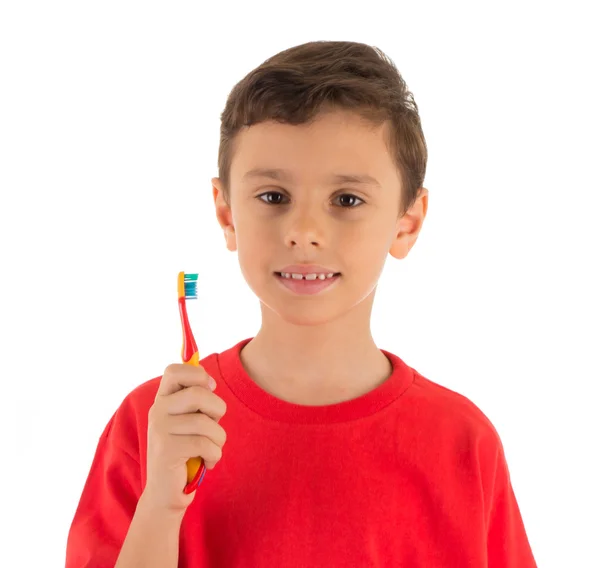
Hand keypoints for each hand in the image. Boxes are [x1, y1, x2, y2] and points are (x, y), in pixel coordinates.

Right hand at [141, 363, 226, 511]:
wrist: (166, 493)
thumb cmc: (185, 452)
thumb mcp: (188, 421)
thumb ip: (196, 400)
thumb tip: (210, 381)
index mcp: (162, 400)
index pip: (175, 370)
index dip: (198, 375)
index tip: (209, 389)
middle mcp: (157, 411)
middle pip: (199, 393)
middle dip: (218, 410)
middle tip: (214, 425)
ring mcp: (160, 430)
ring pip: (206, 422)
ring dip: (219, 438)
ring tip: (211, 448)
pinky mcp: (167, 451)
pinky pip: (205, 444)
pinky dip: (214, 455)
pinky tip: (208, 461)